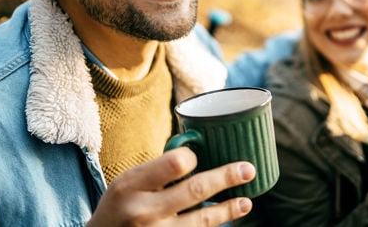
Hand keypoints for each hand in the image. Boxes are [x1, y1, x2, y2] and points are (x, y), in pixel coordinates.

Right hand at [87, 147, 254, 225]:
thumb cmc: (119, 207)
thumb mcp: (127, 183)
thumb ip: (157, 171)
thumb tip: (199, 149)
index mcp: (131, 185)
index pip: (174, 163)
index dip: (192, 157)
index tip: (198, 157)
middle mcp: (143, 211)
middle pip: (195, 190)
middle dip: (226, 177)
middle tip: (248, 169)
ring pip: (202, 220)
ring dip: (228, 209)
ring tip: (245, 202)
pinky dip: (213, 226)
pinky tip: (227, 217)